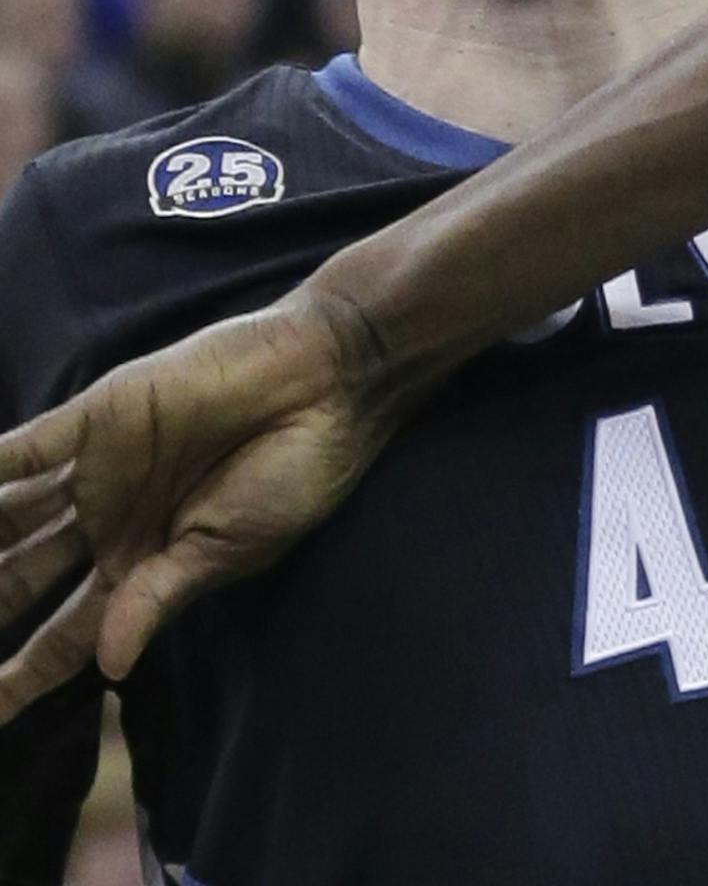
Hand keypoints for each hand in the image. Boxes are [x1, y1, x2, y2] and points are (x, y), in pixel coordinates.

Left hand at [0, 284, 396, 722]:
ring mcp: (97, 470)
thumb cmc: (294, 474)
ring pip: (6, 516)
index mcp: (144, 566)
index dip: (21, 677)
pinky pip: (25, 449)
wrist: (325, 381)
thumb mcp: (231, 548)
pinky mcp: (97, 417)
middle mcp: (108, 522)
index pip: (63, 635)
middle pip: (17, 579)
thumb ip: (161, 596)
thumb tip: (110, 667)